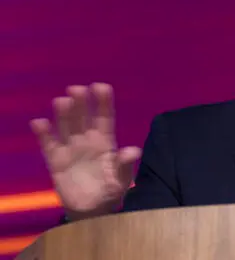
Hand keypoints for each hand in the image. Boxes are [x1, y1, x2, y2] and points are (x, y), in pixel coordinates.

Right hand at [30, 83, 140, 220]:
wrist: (93, 210)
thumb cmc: (111, 189)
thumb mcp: (122, 179)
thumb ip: (125, 165)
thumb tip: (133, 150)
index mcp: (105, 141)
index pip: (105, 118)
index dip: (103, 102)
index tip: (101, 87)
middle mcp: (87, 140)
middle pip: (83, 118)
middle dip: (81, 103)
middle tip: (77, 89)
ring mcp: (71, 149)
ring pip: (66, 127)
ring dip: (64, 114)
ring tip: (62, 101)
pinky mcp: (56, 161)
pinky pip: (49, 145)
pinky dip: (44, 134)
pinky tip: (39, 123)